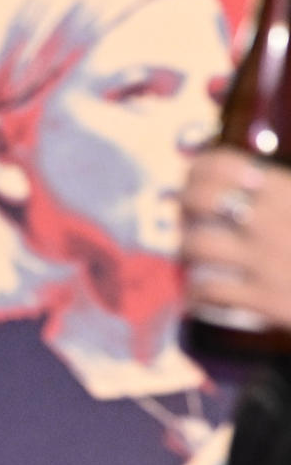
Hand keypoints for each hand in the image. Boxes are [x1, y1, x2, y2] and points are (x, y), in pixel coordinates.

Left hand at [181, 147, 290, 330]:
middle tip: (184, 211)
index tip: (194, 175)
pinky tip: (200, 292)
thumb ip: (281, 190)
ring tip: (190, 251)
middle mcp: (270, 222)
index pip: (224, 164)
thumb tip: (256, 178)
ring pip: (200, 244)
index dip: (200, 167)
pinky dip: (199, 291)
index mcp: (286, 191)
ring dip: (188, 246)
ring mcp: (266, 262)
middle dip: (184, 202)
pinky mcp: (267, 301)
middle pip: (202, 198)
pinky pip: (214, 291)